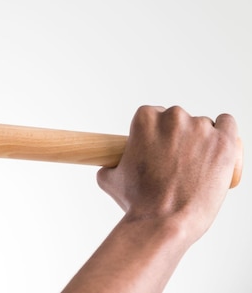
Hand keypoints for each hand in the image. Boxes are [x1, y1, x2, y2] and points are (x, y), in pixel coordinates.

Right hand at [97, 105, 241, 241]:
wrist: (164, 221)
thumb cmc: (138, 201)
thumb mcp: (111, 179)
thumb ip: (108, 166)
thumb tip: (107, 166)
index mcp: (145, 118)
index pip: (155, 114)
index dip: (158, 132)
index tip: (161, 147)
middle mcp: (173, 117)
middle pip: (179, 118)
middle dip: (179, 136)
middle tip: (178, 162)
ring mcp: (200, 129)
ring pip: (204, 125)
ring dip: (201, 139)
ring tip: (198, 166)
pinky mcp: (224, 142)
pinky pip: (227, 124)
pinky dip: (224, 131)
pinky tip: (219, 146)